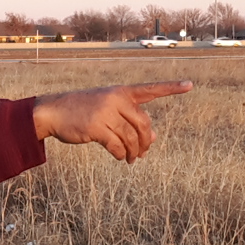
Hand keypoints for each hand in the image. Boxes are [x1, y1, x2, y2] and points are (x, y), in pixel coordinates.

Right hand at [32, 81, 191, 162]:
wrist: (54, 111)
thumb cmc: (83, 111)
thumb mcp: (109, 110)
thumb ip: (130, 120)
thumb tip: (153, 138)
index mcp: (122, 92)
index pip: (151, 90)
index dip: (171, 88)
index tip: (190, 85)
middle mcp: (116, 99)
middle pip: (143, 124)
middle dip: (145, 141)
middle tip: (143, 153)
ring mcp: (106, 112)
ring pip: (131, 137)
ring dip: (134, 152)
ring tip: (132, 159)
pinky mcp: (96, 127)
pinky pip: (117, 146)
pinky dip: (121, 155)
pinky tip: (120, 157)